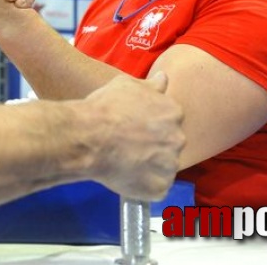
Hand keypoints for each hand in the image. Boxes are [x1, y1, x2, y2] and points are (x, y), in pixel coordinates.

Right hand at [83, 72, 184, 200]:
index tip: (135, 128)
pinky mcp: (160, 188)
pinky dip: (144, 185)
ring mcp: (170, 165)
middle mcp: (178, 138)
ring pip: (164, 167)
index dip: (151, 125)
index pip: (170, 121)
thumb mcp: (126, 85)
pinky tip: (126, 175)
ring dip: (150, 166)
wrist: (88, 137)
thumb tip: (164, 78)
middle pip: (169, 144)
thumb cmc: (104, 108)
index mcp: (173, 112)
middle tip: (129, 146)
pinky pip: (156, 188)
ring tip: (125, 161)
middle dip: (154, 145)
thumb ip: (151, 85)